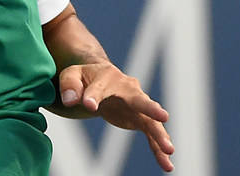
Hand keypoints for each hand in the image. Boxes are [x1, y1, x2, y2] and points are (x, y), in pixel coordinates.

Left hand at [56, 62, 174, 171]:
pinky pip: (151, 134)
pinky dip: (158, 149)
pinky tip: (167, 164)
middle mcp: (127, 89)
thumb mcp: (71, 76)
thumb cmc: (84, 78)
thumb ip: (69, 86)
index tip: (88, 105)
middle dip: (151, 109)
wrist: (101, 79)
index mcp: (107, 76)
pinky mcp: (139, 118)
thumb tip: (71, 100)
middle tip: (164, 116)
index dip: (93, 96)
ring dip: (160, 135)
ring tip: (169, 150)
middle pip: (140, 99)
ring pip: (151, 120)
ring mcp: (137, 104)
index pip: (99, 88)